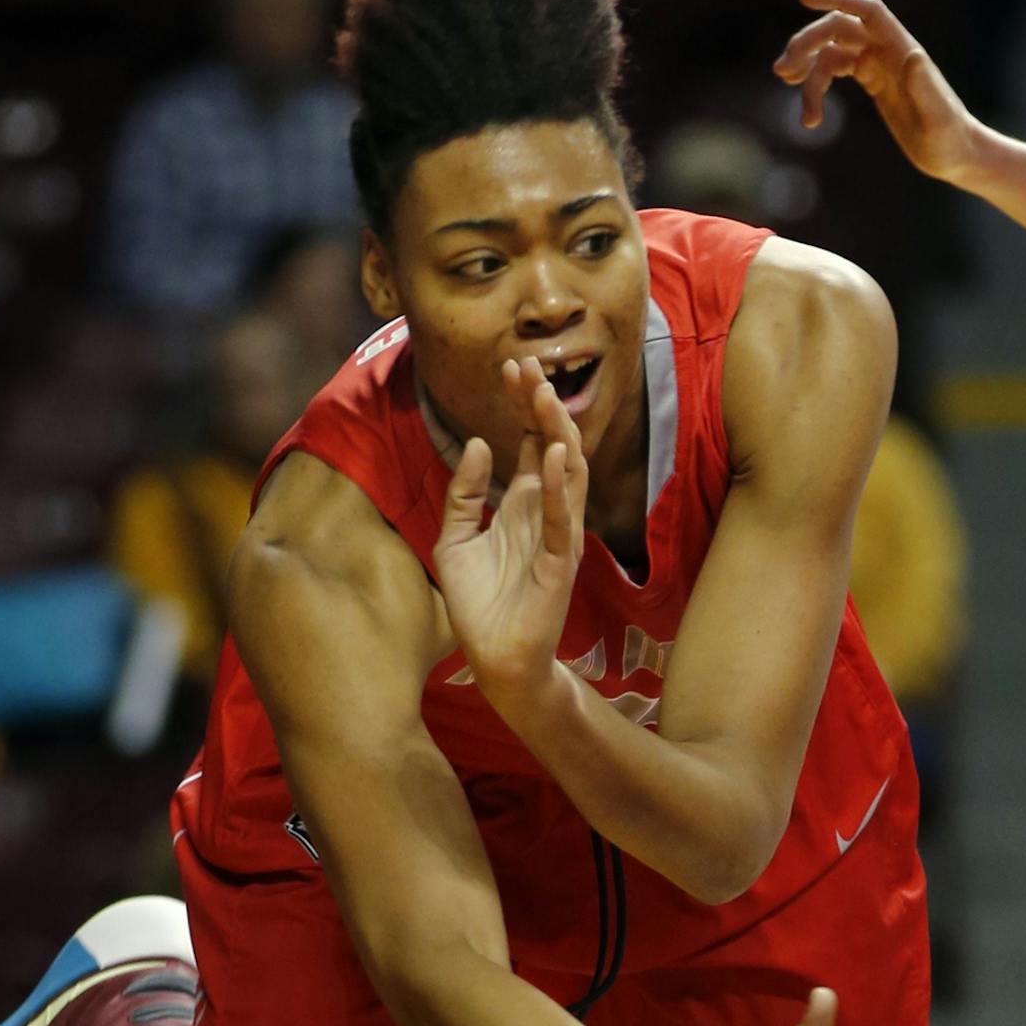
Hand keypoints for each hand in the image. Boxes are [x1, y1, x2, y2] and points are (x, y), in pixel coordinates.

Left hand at [434, 358, 587, 697]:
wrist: (495, 660)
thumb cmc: (480, 605)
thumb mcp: (456, 539)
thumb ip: (463, 494)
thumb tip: (474, 444)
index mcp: (524, 503)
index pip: (531, 441)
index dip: (523, 405)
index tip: (510, 368)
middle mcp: (547, 512)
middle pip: (553, 445)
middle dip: (542, 404)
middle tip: (527, 365)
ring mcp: (559, 535)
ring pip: (569, 472)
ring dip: (558, 432)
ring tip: (544, 395)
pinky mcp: (560, 562)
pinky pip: (563, 518)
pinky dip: (562, 486)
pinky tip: (555, 454)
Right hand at [773, 0, 982, 183]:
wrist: (958, 156)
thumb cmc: (952, 140)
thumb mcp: (940, 120)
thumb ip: (926, 89)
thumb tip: (913, 55)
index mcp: (903, 49)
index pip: (866, 9)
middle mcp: (889, 50)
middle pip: (837, 30)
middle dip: (807, 45)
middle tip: (782, 72)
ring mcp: (879, 64)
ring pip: (830, 53)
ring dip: (808, 73)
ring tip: (803, 114)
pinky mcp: (873, 82)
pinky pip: (835, 71)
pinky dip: (818, 90)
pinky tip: (811, 119)